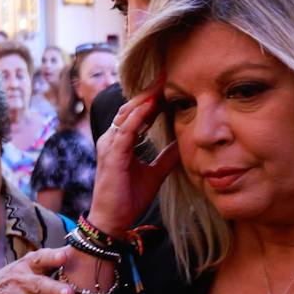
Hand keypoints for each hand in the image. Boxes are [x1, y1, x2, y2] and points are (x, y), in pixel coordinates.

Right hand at [0, 246, 74, 293]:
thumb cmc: (20, 276)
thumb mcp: (30, 264)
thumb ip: (52, 258)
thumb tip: (81, 246)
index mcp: (27, 266)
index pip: (40, 259)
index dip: (52, 257)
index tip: (65, 256)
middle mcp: (20, 282)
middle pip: (38, 285)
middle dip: (54, 290)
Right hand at [87, 76, 180, 235]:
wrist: (113, 221)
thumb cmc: (128, 198)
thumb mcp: (155, 173)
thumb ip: (166, 157)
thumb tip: (183, 143)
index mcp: (119, 140)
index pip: (136, 112)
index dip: (151, 97)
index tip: (169, 83)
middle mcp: (111, 138)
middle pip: (131, 107)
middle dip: (149, 90)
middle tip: (167, 73)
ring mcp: (109, 145)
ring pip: (127, 114)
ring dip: (145, 98)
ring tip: (162, 83)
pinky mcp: (112, 155)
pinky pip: (126, 130)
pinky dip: (139, 116)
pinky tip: (152, 105)